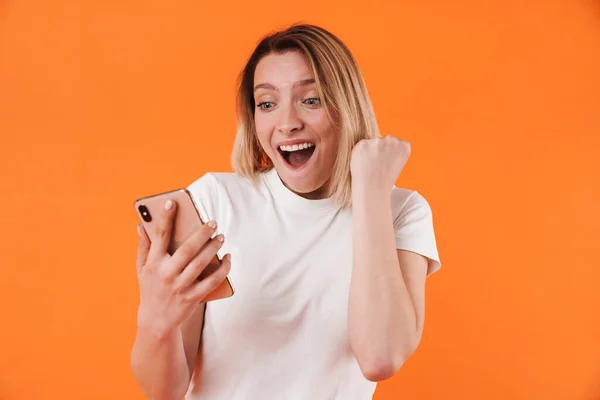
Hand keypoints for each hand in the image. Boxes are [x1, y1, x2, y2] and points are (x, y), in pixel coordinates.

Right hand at [135, 200, 230, 337]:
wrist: (155, 322)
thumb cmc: (149, 289)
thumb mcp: (141, 268)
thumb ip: (143, 246)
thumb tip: (141, 224)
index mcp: (153, 263)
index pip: (160, 236)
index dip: (166, 218)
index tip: (173, 203)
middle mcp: (166, 274)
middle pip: (187, 249)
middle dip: (202, 233)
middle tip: (213, 222)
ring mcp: (180, 286)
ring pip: (201, 263)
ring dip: (213, 248)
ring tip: (221, 236)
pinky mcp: (192, 297)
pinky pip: (212, 281)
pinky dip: (223, 269)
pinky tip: (228, 258)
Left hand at [350, 135, 410, 192]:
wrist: (372, 189)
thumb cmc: (384, 181)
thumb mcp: (398, 164)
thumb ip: (394, 151)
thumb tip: (384, 144)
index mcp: (404, 146)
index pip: (397, 143)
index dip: (390, 153)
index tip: (387, 163)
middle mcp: (392, 141)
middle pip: (383, 141)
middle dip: (379, 150)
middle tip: (376, 165)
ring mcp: (377, 141)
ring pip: (371, 143)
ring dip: (369, 151)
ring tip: (369, 166)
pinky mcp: (363, 143)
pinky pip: (360, 146)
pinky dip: (360, 154)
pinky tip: (362, 164)